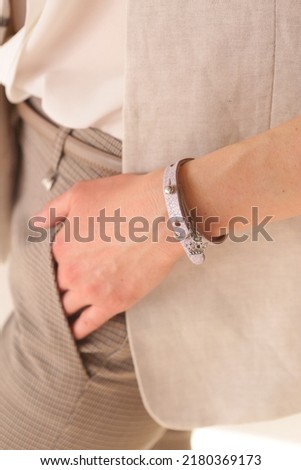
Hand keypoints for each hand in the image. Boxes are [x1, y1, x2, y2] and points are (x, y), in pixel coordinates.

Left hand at [36, 170, 182, 338]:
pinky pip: (87, 324)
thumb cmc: (125, 198)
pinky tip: (74, 332)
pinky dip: (78, 330)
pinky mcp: (113, 303)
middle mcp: (71, 271)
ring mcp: (91, 290)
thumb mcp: (80, 193)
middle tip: (77, 280)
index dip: (64, 260)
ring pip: (67, 307)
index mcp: (61, 246)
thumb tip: (38, 223)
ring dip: (66, 308)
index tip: (75, 258)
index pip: (53, 261)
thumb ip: (53, 209)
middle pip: (58, 285)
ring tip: (67, 312)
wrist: (163, 215)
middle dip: (64, 283)